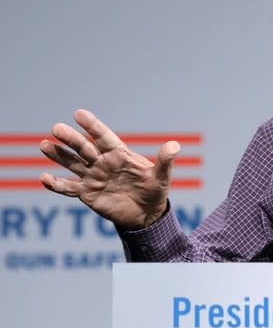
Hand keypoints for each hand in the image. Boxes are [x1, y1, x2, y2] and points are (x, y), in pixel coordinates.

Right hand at [39, 109, 179, 229]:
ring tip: (44, 145)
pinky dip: (56, 184)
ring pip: (72, 164)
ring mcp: (93, 177)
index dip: (92, 125)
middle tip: (56, 128)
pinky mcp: (87, 193)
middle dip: (71, 139)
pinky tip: (43, 178)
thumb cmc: (154, 190)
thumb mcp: (161, 176)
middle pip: (84, 148)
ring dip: (58, 155)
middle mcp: (102, 162)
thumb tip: (174, 145)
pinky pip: (69, 188)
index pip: (103, 136)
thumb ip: (165, 161)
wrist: (146, 214)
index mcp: (119, 153)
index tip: (78, 114)